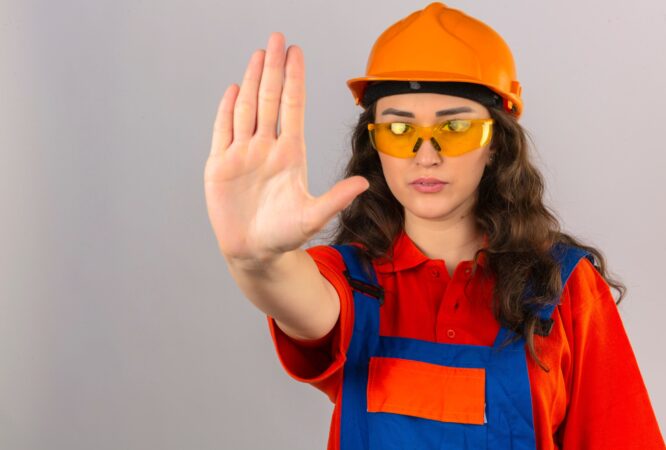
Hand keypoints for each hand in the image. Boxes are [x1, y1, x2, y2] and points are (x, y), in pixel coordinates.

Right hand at [204, 32, 368, 263]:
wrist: (254, 252)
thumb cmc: (284, 235)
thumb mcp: (312, 216)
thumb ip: (335, 198)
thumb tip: (364, 183)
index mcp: (290, 154)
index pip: (292, 107)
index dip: (294, 79)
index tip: (297, 52)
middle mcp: (267, 147)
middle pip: (269, 99)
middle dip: (273, 68)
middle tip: (277, 38)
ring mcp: (242, 154)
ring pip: (247, 108)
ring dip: (251, 80)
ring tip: (258, 54)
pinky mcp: (219, 165)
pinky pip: (222, 131)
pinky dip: (226, 110)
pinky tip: (233, 89)